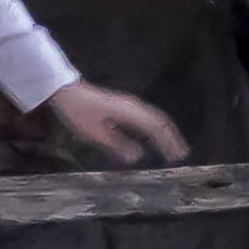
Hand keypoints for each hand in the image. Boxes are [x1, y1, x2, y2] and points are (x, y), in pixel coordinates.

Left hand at [42, 82, 184, 163]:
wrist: (65, 91)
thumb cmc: (77, 112)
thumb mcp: (94, 133)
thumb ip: (116, 144)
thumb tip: (137, 157)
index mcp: (129, 113)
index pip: (155, 128)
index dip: (168, 142)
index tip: (177, 157)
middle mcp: (133, 107)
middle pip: (159, 122)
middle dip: (172, 138)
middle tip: (182, 155)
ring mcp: (129, 106)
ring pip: (154, 119)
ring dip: (164, 133)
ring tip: (173, 149)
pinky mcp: (124, 107)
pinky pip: (146, 118)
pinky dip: (154, 129)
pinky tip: (153, 139)